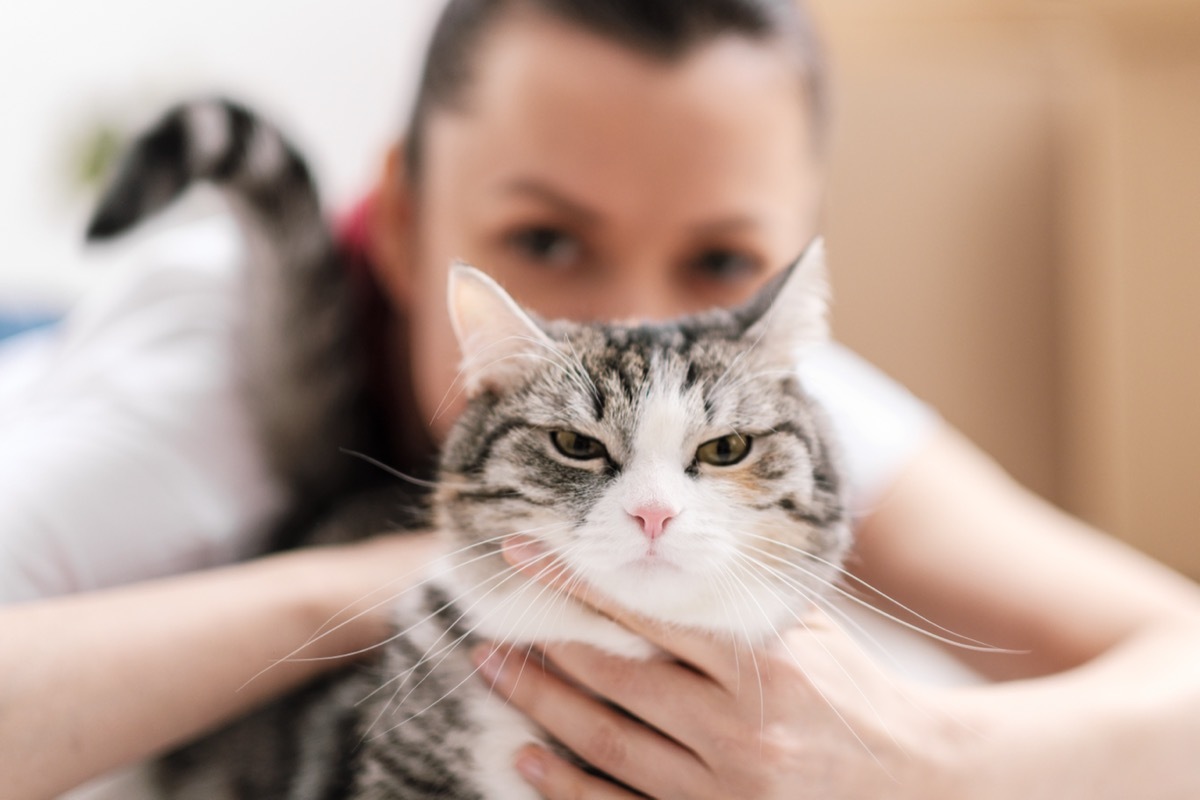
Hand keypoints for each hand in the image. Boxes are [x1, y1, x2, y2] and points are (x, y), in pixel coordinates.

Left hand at [472, 536, 965, 798]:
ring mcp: (726, 789)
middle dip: (543, 648)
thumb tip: (667, 551)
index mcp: (763, 665)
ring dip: (542, 708)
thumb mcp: (811, 631)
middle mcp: (739, 729)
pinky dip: (569, 787)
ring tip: (495, 675)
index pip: (648, 613)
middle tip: (491, 625)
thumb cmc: (857, 692)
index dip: (577, 582)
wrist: (916, 781)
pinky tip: (528, 760)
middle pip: (615, 680)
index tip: (525, 553)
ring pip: (608, 745)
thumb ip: (742, 599)